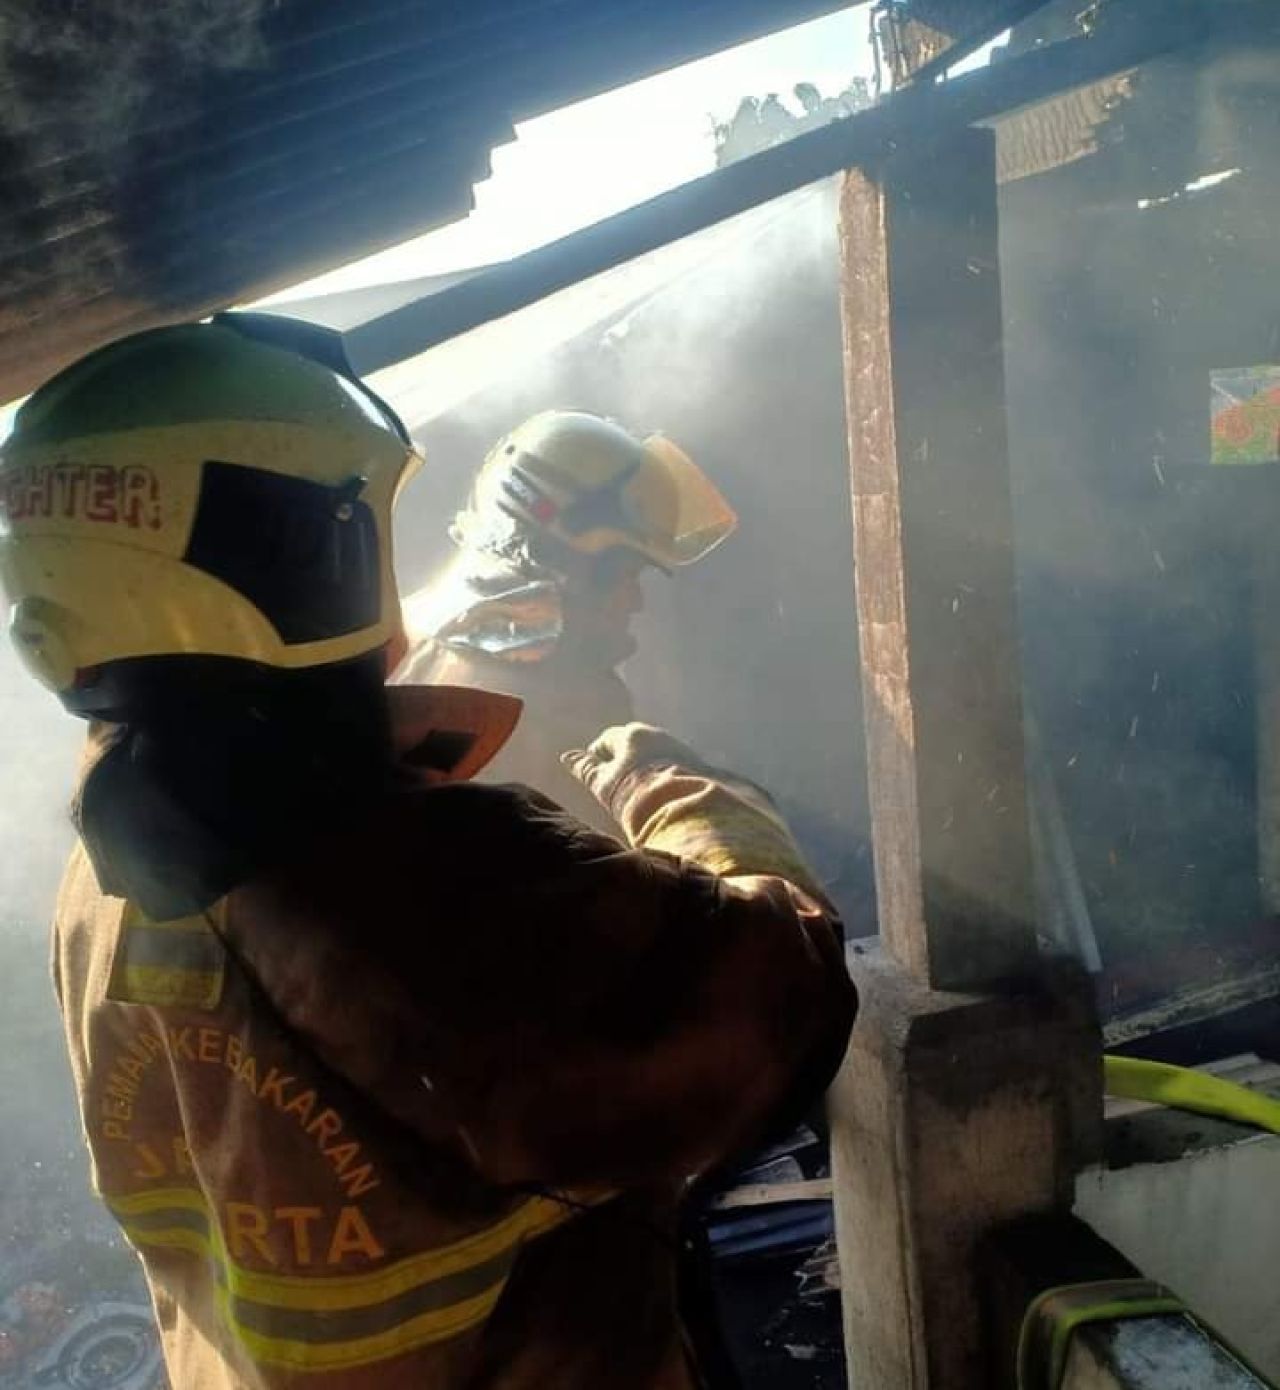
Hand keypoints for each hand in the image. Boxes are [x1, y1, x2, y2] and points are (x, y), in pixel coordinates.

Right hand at [561, 723, 703, 814]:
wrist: (681, 807)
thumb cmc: (634, 794)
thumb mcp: (603, 784)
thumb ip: (586, 769)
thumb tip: (567, 757)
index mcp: (631, 734)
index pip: (607, 740)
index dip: (598, 757)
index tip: (597, 775)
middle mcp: (657, 733)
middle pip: (634, 745)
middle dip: (625, 761)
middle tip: (618, 787)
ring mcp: (678, 747)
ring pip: (655, 755)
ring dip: (646, 769)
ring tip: (641, 794)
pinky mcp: (697, 764)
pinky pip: (673, 766)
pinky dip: (664, 776)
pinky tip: (662, 796)